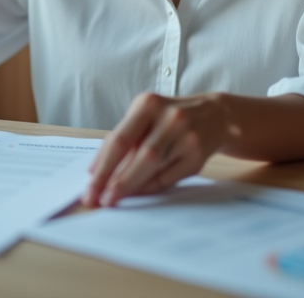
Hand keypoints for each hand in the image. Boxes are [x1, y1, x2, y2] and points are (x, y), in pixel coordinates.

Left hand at [84, 92, 231, 207]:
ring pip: (153, 168)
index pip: (120, 139)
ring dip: (130, 186)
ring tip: (114, 198)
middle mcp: (170, 118)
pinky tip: (138, 192)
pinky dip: (150, 187)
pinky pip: (168, 178)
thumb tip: (98, 172)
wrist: (214, 116)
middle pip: (138, 156)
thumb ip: (124, 140)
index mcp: (148, 104)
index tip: (89, 184)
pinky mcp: (197, 156)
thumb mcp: (145, 116)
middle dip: (114, 181)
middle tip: (98, 199)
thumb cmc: (168, 118)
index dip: (103, 165)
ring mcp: (186, 137)